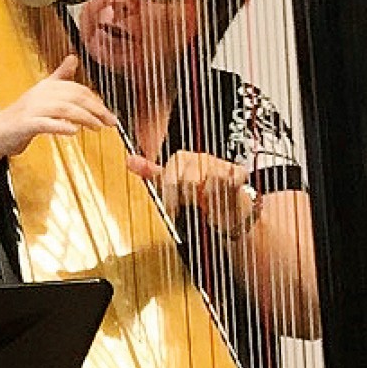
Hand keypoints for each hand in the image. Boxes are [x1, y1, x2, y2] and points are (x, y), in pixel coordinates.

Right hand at [0, 56, 116, 156]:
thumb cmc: (21, 117)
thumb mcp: (43, 93)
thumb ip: (60, 77)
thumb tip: (73, 58)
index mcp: (46, 86)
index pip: (77, 88)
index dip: (95, 100)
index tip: (107, 113)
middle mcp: (40, 95)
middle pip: (74, 97)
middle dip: (95, 109)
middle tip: (109, 122)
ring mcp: (32, 109)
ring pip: (64, 110)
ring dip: (84, 118)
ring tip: (97, 127)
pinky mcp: (25, 124)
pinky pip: (46, 124)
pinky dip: (61, 127)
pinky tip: (73, 131)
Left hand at [130, 150, 256, 238]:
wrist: (226, 206)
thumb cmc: (196, 195)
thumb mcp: (170, 185)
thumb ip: (151, 173)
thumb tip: (129, 160)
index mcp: (181, 159)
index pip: (169, 176)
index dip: (169, 196)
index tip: (171, 209)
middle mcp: (200, 158)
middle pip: (188, 180)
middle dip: (188, 198)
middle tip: (191, 207)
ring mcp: (219, 164)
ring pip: (208, 180)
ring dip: (207, 198)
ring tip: (206, 204)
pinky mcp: (237, 173)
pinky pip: (230, 180)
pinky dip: (226, 192)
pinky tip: (221, 199)